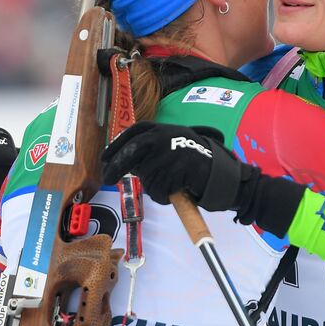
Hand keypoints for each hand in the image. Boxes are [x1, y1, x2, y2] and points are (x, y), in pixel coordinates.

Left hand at [101, 122, 243, 210]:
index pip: (132, 134)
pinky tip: (177, 190)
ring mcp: (171, 153)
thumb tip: (124, 162)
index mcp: (162, 129)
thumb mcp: (171, 145)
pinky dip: (164, 196)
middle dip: (116, 167)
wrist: (220, 171)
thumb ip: (151, 149)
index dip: (116, 147)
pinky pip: (160, 190)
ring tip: (170, 185)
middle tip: (107, 180)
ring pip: (147, 177)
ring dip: (154, 187)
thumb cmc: (194, 161)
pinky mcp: (178, 170)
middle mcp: (165, 137)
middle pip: (131, 153)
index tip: (104, 159)